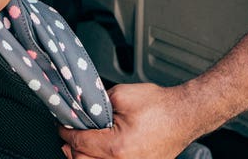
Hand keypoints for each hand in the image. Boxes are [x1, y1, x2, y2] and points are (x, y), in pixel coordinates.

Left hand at [58, 83, 199, 158]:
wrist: (184, 114)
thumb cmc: (160, 106)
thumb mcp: (121, 95)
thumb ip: (97, 103)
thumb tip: (83, 109)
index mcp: (116, 146)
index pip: (79, 142)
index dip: (66, 132)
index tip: (62, 126)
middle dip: (71, 147)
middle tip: (67, 135)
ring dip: (83, 157)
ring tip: (78, 145)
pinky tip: (96, 153)